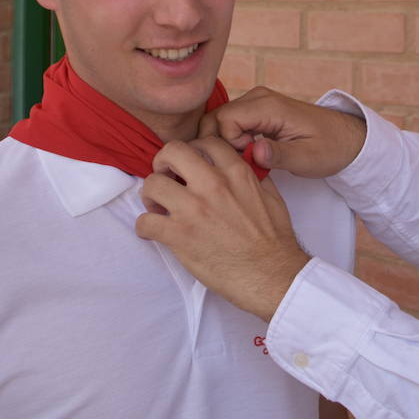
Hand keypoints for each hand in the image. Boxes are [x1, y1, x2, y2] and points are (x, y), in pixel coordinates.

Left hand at [135, 136, 310, 320]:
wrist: (271, 276)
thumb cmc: (274, 241)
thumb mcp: (271, 197)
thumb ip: (253, 176)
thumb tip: (244, 167)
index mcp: (236, 173)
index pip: (205, 142)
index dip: (193, 151)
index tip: (189, 166)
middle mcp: (212, 185)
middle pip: (172, 152)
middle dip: (163, 162)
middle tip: (166, 177)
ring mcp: (193, 210)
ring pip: (152, 184)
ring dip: (150, 196)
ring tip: (158, 207)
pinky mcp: (179, 236)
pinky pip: (145, 222)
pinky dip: (145, 227)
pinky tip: (154, 231)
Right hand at [198, 87, 367, 178]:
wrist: (346, 138)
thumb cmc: (330, 148)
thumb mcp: (307, 158)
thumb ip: (279, 155)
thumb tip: (254, 152)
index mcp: (269, 106)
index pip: (224, 119)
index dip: (228, 143)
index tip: (248, 158)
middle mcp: (258, 98)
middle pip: (216, 118)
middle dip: (219, 144)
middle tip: (241, 162)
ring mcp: (257, 103)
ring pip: (220, 120)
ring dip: (225, 143)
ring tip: (247, 160)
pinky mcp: (257, 111)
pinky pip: (230, 123)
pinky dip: (232, 140)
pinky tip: (249, 155)